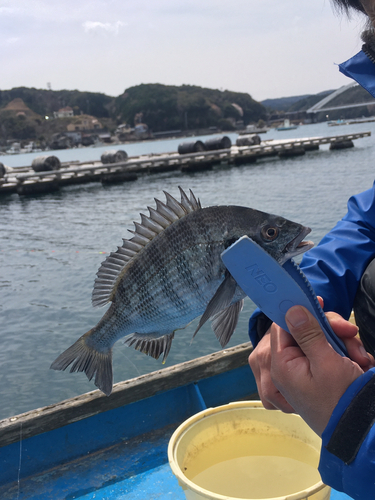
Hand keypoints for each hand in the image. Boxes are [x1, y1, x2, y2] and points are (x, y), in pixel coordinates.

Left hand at [248, 298, 373, 413]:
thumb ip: (307, 334)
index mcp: (283, 364)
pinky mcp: (322, 373)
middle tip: (350, 332)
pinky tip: (359, 363)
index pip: (282, 327)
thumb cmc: (341, 399)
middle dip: (330, 329)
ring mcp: (307, 370)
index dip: (300, 312)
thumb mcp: (326, 362)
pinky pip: (332, 353)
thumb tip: (291, 310)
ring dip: (344, 343)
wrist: (361, 429)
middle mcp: (291, 366)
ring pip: (322, 340)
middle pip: (305, 331)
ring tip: (359, 358)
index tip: (319, 303)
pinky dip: (347, 354)